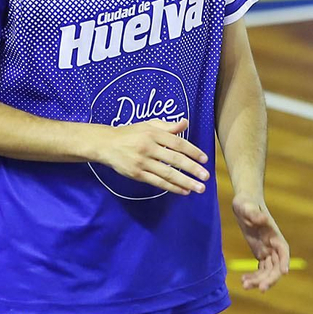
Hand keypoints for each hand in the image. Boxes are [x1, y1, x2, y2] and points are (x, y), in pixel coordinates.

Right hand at [89, 118, 208, 194]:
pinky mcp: (136, 174)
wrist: (106, 144)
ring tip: (199, 188)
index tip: (205, 159)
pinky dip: (172, 187)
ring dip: (185, 182)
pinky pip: (157, 182)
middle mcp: (148, 147)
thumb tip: (185, 123)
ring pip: (167, 173)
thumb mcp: (147, 125)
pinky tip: (183, 191)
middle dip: (192, 169)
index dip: (192, 151)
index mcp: (153, 133)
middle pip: (175, 159)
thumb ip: (167, 126)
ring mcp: (142, 162)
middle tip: (206, 177)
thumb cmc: (130, 133)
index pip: (177, 142)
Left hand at [231, 194, 288, 291]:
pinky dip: (254, 277)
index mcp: (274, 235)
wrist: (244, 204)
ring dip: (260, 280)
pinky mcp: (260, 253)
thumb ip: (253, 213)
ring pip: (268, 271)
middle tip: (261, 289)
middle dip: (270, 278)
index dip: (285, 262)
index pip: (283, 251)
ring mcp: (268, 251)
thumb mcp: (247, 207)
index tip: (284, 273)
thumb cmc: (246, 204)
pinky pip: (260, 269)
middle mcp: (274, 245)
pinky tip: (243, 281)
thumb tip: (262, 218)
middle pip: (276, 266)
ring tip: (245, 286)